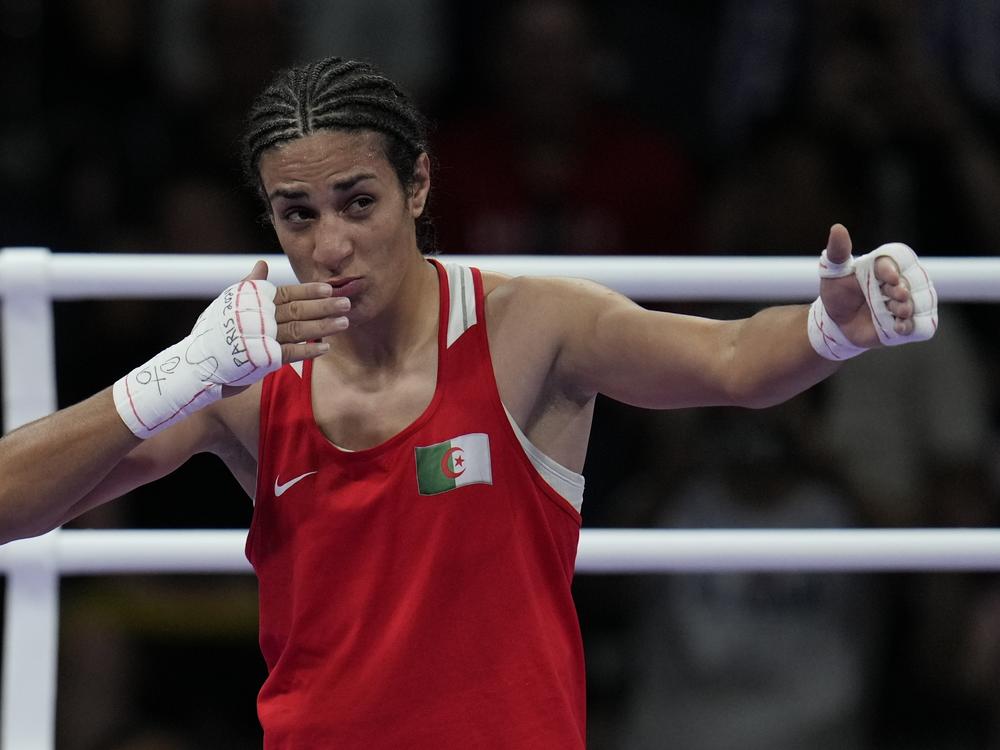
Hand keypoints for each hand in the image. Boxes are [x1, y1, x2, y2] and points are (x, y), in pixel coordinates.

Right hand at [218, 262, 349, 398]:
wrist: (197, 364)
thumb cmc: (214, 331)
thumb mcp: (229, 304)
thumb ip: (249, 285)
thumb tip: (262, 264)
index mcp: (252, 301)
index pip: (286, 292)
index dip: (309, 291)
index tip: (329, 289)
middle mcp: (258, 317)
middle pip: (297, 309)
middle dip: (324, 307)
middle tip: (346, 304)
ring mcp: (260, 338)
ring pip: (297, 329)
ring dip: (323, 326)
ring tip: (344, 323)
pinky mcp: (261, 359)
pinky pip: (290, 353)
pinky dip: (309, 350)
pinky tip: (326, 347)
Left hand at [818, 224, 915, 347]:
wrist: (836, 323)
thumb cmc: (837, 294)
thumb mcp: (833, 273)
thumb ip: (838, 252)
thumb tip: (837, 228)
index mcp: (883, 266)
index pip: (897, 260)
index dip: (894, 269)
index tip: (889, 278)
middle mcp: (898, 282)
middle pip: (912, 281)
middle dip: (905, 288)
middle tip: (896, 294)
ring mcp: (903, 303)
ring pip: (919, 302)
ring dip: (910, 306)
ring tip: (899, 311)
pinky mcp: (905, 322)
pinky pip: (919, 324)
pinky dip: (912, 325)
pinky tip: (900, 326)